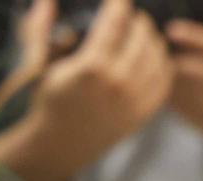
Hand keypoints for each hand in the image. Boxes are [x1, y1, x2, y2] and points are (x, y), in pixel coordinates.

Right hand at [14, 0, 173, 179]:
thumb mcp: (38, 62)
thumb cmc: (47, 100)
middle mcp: (118, 83)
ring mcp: (134, 100)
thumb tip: (47, 0)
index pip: (114, 23)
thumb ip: (40, 27)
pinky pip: (164, 83)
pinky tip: (156, 56)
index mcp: (92, 66)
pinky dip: (164, 65)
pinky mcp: (143, 114)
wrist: (60, 144)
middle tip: (134, 15)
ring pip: (157, 59)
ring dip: (153, 41)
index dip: (119, 4)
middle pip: (141, 38)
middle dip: (139, 21)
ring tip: (145, 33)